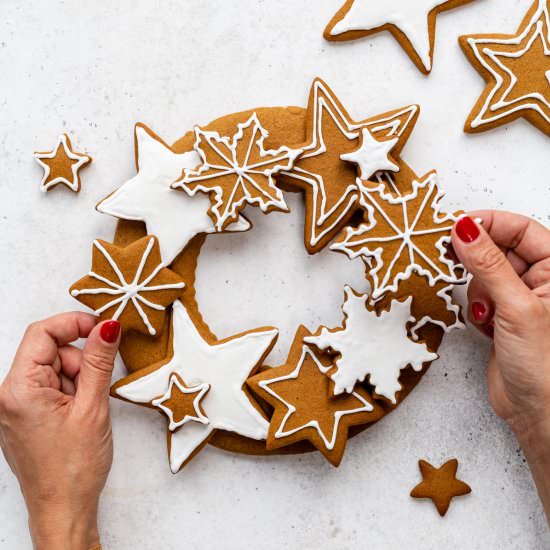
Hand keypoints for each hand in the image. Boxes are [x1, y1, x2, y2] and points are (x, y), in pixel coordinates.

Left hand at [0, 313, 120, 549]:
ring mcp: (16, 405)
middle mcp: (9, 394)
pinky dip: (71, 391)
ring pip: (54, 368)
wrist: (64, 509)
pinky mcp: (26, 414)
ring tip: (87, 409)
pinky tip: (79, 414)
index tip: (102, 326)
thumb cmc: (74, 467)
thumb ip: (99, 360)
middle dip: (79, 361)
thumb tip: (107, 326)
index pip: (42, 333)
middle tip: (95, 388)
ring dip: (77, 378)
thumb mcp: (93, 406)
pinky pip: (51, 386)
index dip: (74, 323)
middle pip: (50, 351)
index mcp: (18, 389)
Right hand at [451, 212, 549, 453]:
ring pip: (483, 273)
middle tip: (452, 259)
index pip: (521, 229)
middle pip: (499, 249)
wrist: (537, 411)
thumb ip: (488, 264)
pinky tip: (484, 325)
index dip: (489, 224)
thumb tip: (466, 229)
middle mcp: (540, 280)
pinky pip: (478, 295)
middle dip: (477, 261)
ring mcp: (519, 298)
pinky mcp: (502, 315)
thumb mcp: (515, 306)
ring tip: (485, 312)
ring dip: (476, 290)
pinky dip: (474, 307)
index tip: (457, 226)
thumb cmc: (544, 365)